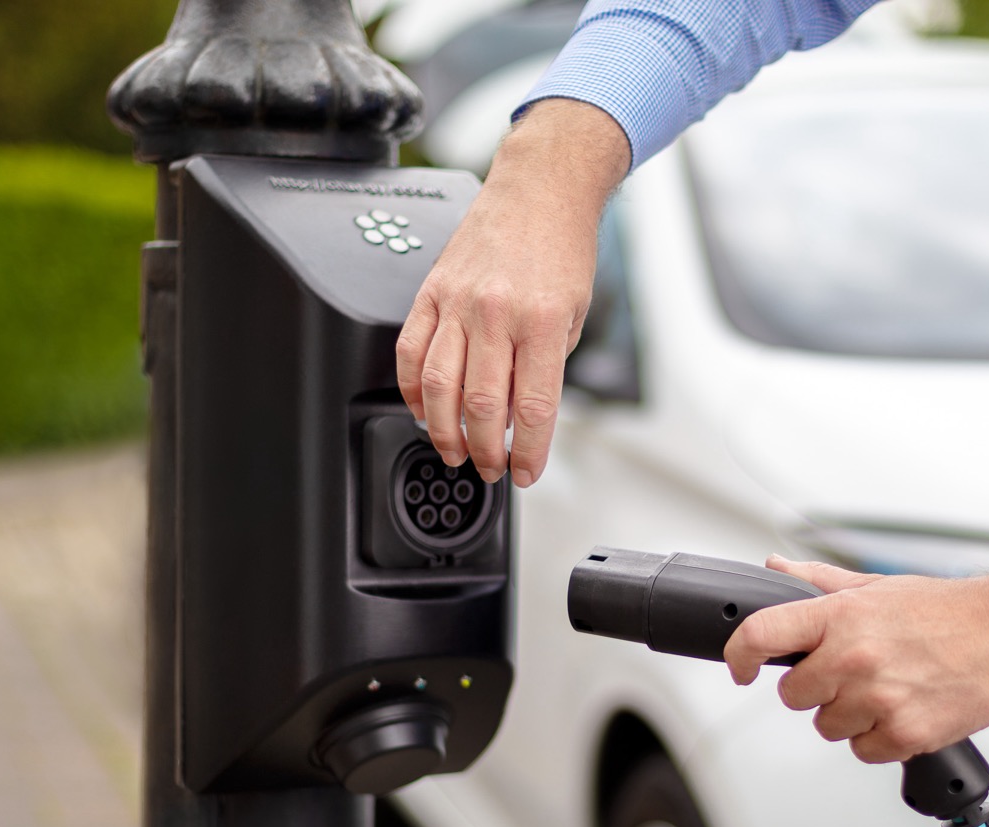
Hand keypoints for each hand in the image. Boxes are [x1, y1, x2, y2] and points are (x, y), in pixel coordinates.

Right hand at [396, 99, 629, 486]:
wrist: (539, 191)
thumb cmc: (562, 250)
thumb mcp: (576, 315)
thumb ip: (548, 365)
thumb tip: (522, 416)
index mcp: (544, 322)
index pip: (532, 407)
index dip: (526, 452)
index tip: (524, 473)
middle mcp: (498, 312)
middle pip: (481, 405)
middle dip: (485, 451)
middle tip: (490, 468)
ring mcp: (459, 301)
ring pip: (439, 385)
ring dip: (443, 430)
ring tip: (454, 451)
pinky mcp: (432, 291)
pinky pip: (411, 350)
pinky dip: (412, 389)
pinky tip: (421, 409)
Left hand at [722, 547, 988, 763]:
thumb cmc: (950, 611)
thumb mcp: (877, 587)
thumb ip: (819, 583)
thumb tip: (776, 569)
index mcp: (840, 616)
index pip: (760, 634)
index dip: (739, 655)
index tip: (742, 668)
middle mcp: (853, 657)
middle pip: (793, 695)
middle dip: (817, 688)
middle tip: (854, 673)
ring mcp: (877, 699)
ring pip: (828, 727)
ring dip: (850, 716)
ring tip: (889, 689)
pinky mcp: (905, 734)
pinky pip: (864, 751)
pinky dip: (880, 739)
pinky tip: (906, 710)